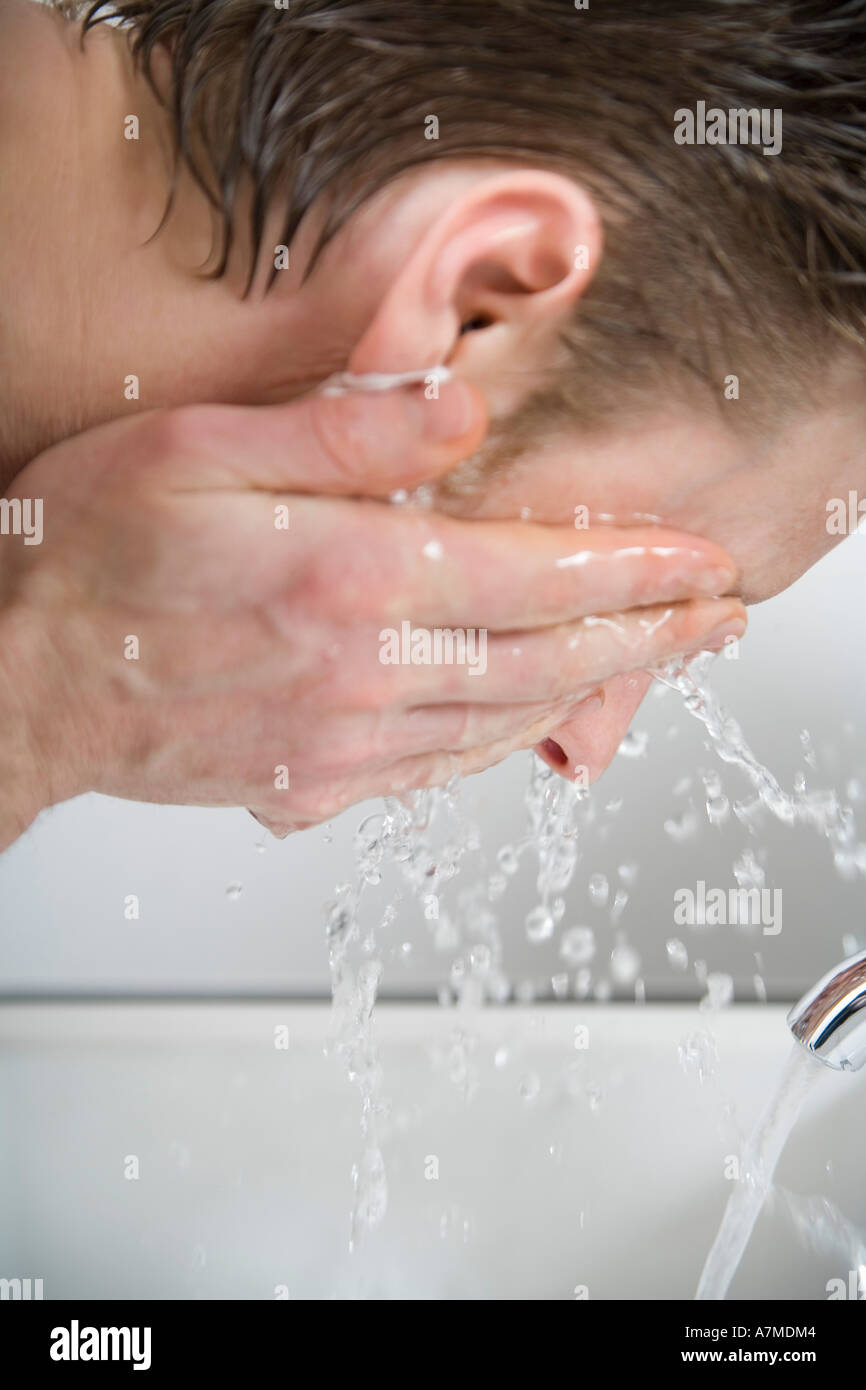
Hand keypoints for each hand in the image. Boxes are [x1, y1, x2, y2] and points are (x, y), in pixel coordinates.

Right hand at [0, 381, 744, 846]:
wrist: (14, 678)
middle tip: (715, 618)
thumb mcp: (198, 448)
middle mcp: (361, 673)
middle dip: (647, 634)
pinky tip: (537, 721)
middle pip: (545, 657)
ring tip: (656, 660)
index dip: (631, 567)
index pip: (534, 573)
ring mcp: (342, 742)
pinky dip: (511, 737)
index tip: (698, 561)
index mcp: (348, 579)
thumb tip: (460, 415)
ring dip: (596, 688)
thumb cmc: (84, 557)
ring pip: (506, 719)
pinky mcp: (314, 781)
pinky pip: (443, 767)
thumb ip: (342, 430)